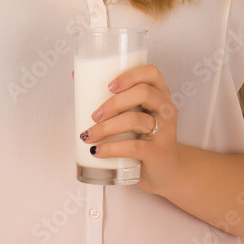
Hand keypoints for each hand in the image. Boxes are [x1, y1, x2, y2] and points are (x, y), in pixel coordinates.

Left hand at [79, 64, 182, 194]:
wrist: (166, 170)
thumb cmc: (145, 136)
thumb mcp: (136, 113)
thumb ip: (115, 98)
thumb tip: (78, 77)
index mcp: (160, 93)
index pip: (151, 73)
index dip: (129, 76)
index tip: (108, 86)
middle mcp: (165, 108)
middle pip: (143, 93)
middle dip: (114, 103)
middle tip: (95, 115)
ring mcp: (165, 130)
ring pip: (136, 120)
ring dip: (107, 127)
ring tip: (89, 135)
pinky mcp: (158, 152)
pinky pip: (133, 147)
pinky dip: (111, 148)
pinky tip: (98, 150)